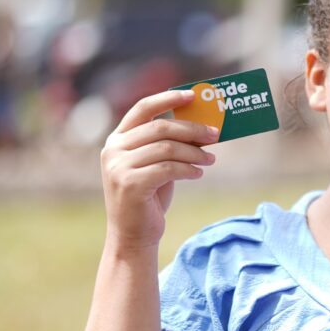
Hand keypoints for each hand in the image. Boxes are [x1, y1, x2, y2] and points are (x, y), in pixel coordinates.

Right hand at [100, 89, 218, 250]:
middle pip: (160, 128)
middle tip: (216, 134)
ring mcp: (118, 167)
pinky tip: (199, 173)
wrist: (133, 235)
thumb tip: (203, 126)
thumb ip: (170, 144)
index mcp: (118, 139)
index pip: (142, 108)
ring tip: (211, 158)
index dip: (168, 98)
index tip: (193, 95)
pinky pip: (168, 168)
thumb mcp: (157, 164)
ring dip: (195, 152)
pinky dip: (188, 169)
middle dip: (192, 129)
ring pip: (167, 148)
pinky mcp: (129, 184)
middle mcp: (113, 150)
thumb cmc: (149, 196)